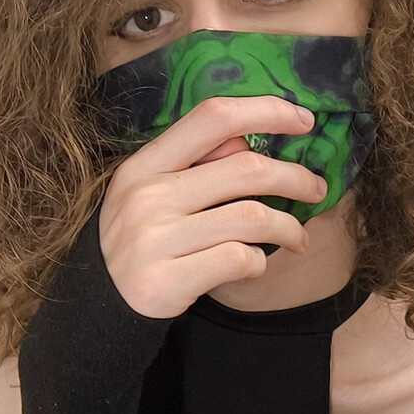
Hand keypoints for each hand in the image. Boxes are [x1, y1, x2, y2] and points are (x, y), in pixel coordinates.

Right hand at [97, 95, 327, 319]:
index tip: (303, 121)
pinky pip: (239, 259)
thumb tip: (247, 139)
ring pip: (252, 218)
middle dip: (295, 177)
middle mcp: (148, 196)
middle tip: (316, 189)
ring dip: (288, 227)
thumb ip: (194, 164)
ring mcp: (155, 239)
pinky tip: (255, 263)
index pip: (212, 117)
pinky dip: (259, 261)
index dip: (265, 111)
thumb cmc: (139, 240)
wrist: (97, 303)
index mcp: (145, 164)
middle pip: (246, 168)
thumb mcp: (151, 191)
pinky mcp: (167, 280)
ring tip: (296, 237)